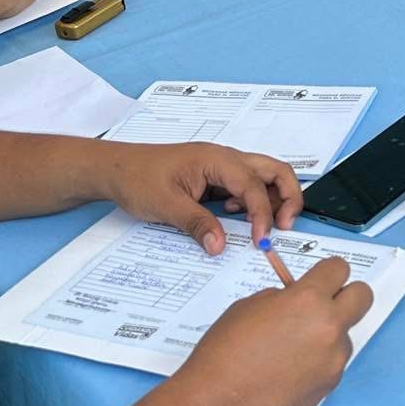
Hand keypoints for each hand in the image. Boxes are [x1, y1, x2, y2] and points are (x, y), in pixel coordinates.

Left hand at [102, 142, 303, 250]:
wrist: (115, 169)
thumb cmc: (137, 178)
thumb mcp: (166, 206)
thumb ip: (197, 225)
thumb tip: (220, 246)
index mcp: (216, 160)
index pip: (253, 185)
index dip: (262, 214)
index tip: (260, 240)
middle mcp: (225, 159)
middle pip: (275, 170)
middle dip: (289, 197)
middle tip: (285, 226)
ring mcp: (222, 168)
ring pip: (264, 178)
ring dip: (273, 200)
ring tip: (263, 228)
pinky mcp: (216, 179)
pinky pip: (246, 188)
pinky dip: (253, 204)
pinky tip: (236, 220)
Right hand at [178, 255, 373, 405]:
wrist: (216, 405)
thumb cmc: (223, 352)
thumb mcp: (249, 307)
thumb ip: (283, 299)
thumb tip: (297, 301)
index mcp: (308, 300)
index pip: (339, 269)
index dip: (327, 272)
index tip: (319, 279)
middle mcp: (330, 328)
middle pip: (363, 297)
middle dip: (346, 295)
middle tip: (322, 305)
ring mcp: (334, 360)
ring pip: (345, 335)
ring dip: (327, 336)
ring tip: (289, 351)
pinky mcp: (330, 387)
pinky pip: (333, 363)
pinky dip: (317, 362)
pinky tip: (288, 373)